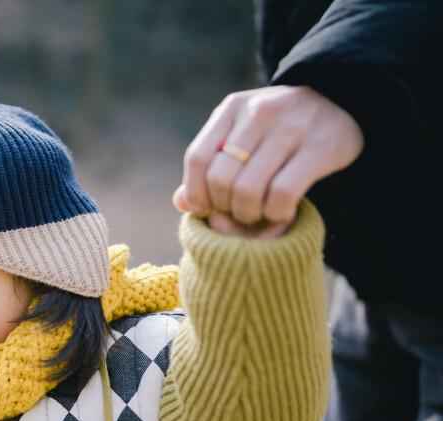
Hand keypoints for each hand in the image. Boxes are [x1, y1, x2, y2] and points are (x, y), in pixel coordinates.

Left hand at [173, 85, 362, 236]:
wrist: (343, 101)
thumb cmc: (279, 130)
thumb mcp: (241, 136)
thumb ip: (210, 166)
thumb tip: (181, 202)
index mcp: (233, 108)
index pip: (198, 158)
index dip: (196, 192)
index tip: (204, 210)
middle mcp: (260, 112)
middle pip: (221, 178)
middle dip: (224, 207)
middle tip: (237, 213)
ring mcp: (292, 127)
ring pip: (248, 190)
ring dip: (248, 214)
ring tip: (257, 214)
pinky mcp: (320, 147)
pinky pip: (282, 194)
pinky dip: (275, 213)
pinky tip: (279, 212)